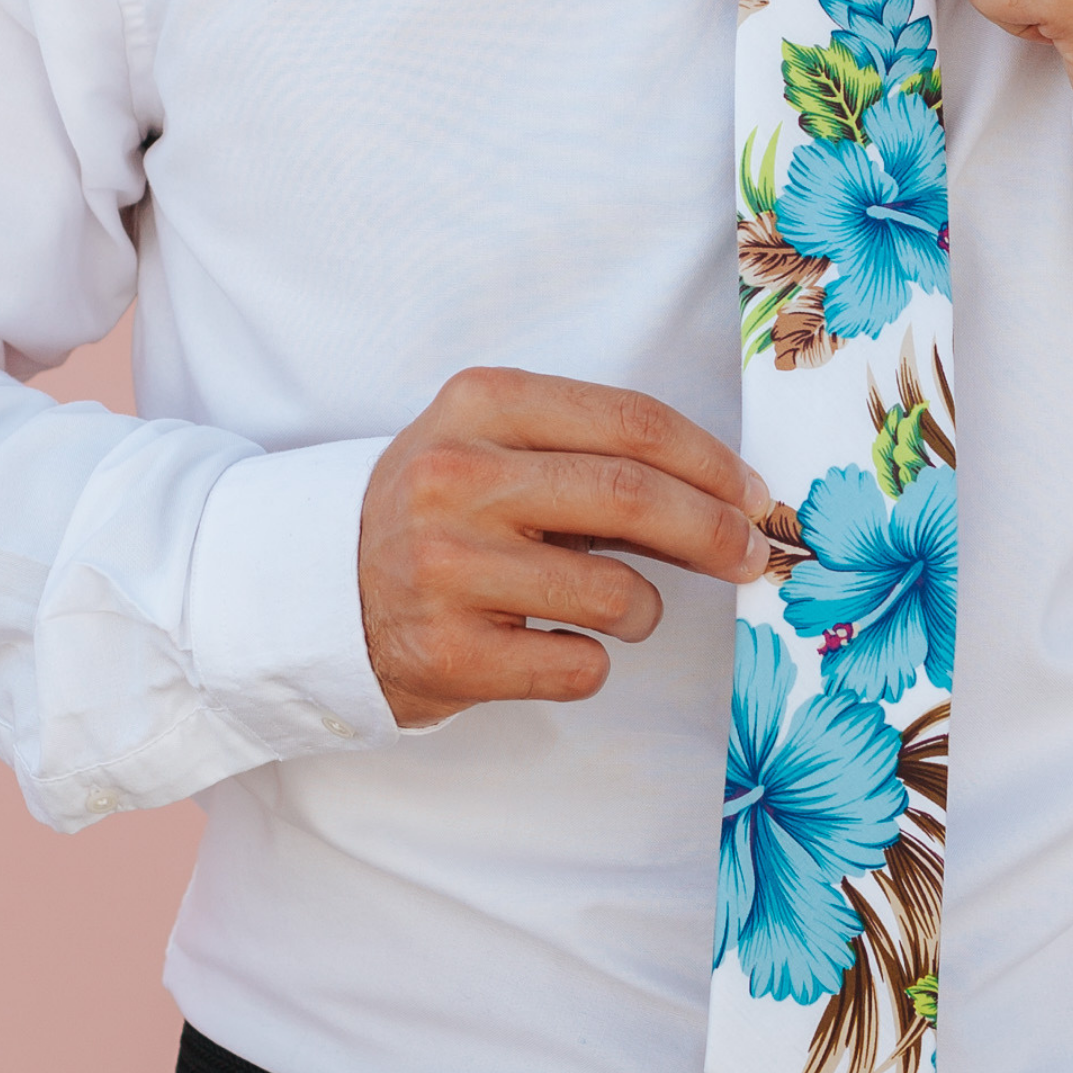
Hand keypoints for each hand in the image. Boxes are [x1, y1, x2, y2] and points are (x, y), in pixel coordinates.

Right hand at [359, 369, 770, 726]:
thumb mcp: (497, 447)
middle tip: (749, 555)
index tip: (752, 493)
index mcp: (480, 405)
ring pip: (615, 595)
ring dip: (645, 610)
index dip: (710, 461)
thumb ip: (595, 459)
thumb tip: (729, 501)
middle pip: (632, 496)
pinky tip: (553, 646)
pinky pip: (578, 667)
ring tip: (618, 610)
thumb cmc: (441, 513)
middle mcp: (456, 479)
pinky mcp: (447, 654)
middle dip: (714, 530)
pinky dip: (593, 663)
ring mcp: (446, 568)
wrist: (320, 592)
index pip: (629, 422)